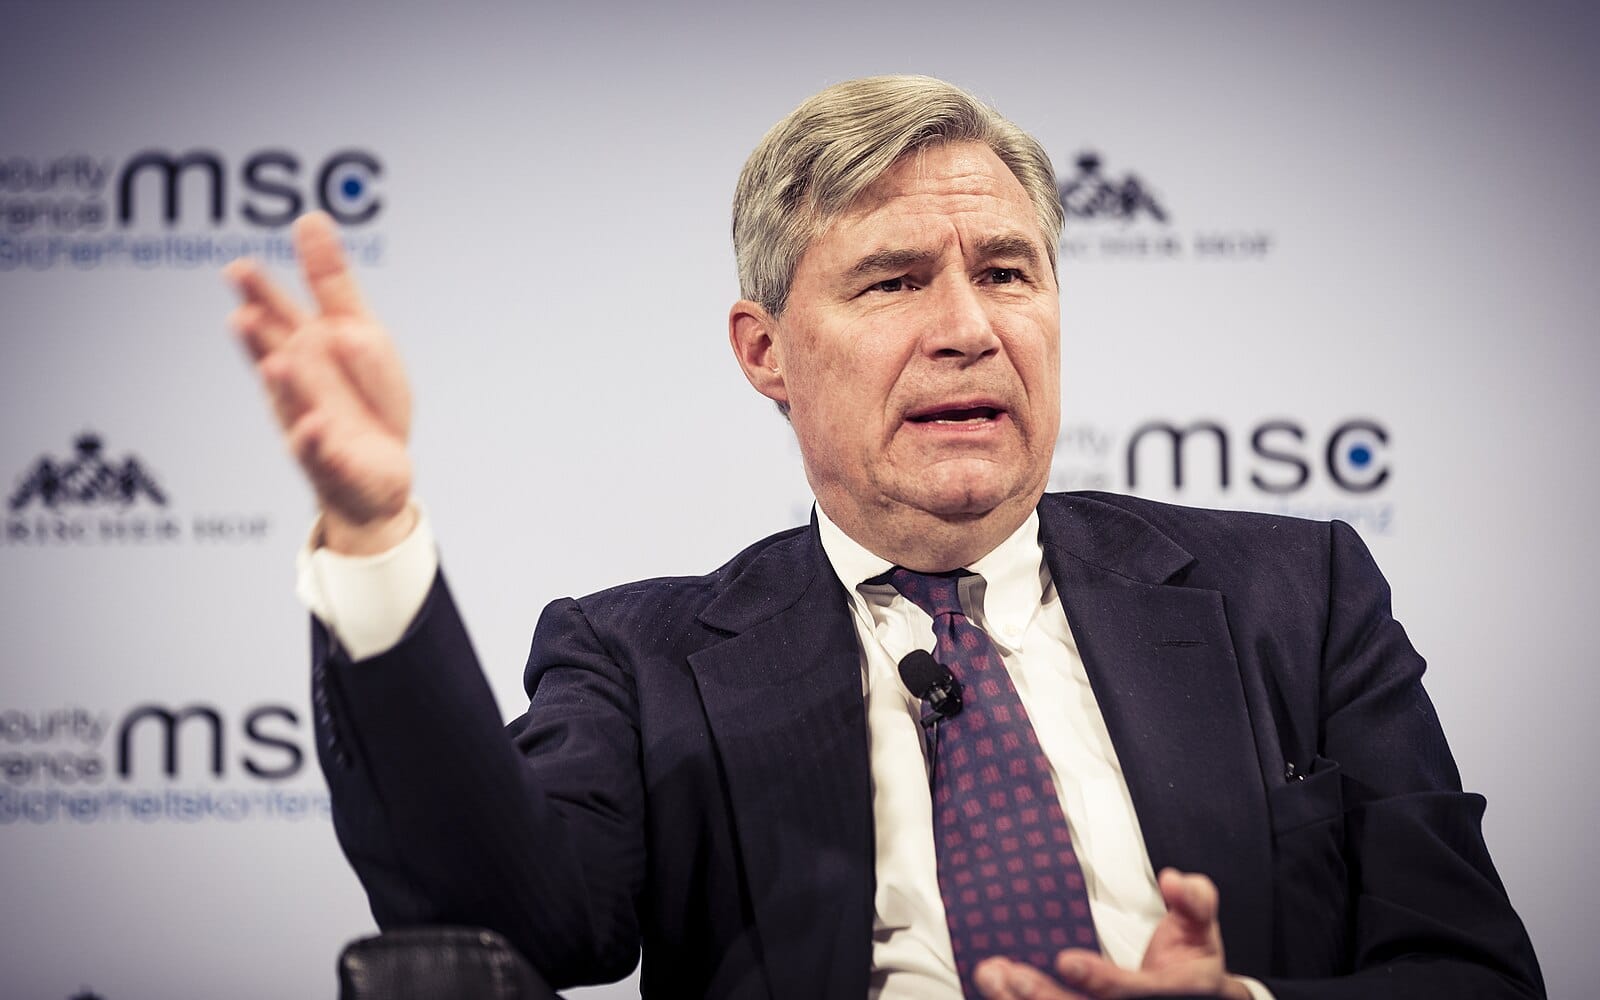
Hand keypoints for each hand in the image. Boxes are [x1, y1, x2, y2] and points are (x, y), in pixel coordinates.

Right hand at [225, 212, 414, 553]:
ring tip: (276, 363)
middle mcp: (298, 386)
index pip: (277, 317)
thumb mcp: (358, 332)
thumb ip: (331, 283)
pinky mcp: (331, 462)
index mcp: (305, 349)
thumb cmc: (363, 402)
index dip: (259, 295)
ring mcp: (310, 424)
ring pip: (293, 404)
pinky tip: (315, 424)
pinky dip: (315, 440)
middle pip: (276, 358)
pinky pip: (320, 452)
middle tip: (243, 314)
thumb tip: (310, 220)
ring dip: (285, 386)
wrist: (378, 476)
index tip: (238, 269)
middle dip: (259, 340)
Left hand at [973, 869, 1251, 999]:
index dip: (1098, 978)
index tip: (1065, 959)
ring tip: (989, 975)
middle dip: (1042, 996)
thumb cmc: (1191, 962)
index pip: (1127, 992)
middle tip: (1007, 973)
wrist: (1195, 999)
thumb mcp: (1201, 929)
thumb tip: (1174, 881)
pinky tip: (992, 986)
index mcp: (1164, 993)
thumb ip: (1194, 901)